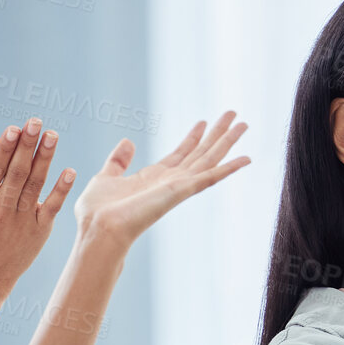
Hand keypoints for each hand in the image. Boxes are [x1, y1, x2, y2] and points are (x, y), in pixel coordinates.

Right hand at [0, 117, 74, 300]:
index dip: (4, 147)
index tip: (14, 128)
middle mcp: (1, 209)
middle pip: (17, 172)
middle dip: (27, 145)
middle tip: (37, 121)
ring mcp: (22, 220)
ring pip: (35, 185)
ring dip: (45, 159)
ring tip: (53, 135)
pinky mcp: (39, 231)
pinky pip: (52, 207)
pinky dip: (61, 190)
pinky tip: (70, 171)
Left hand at [73, 110, 250, 242]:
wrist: (99, 228)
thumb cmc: (98, 211)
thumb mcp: (106, 177)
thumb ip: (119, 161)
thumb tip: (128, 142)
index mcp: (154, 177)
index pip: (181, 153)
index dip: (193, 137)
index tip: (204, 121)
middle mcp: (171, 181)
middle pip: (201, 153)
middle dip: (217, 134)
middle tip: (234, 116)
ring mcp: (179, 187)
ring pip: (209, 160)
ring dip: (227, 142)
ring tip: (244, 124)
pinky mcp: (181, 191)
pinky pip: (210, 177)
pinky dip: (229, 168)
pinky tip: (246, 158)